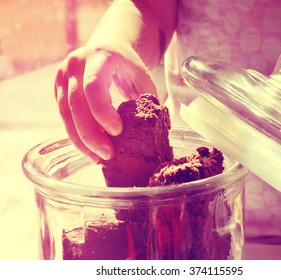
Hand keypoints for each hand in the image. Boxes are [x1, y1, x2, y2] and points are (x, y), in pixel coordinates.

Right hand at [54, 45, 156, 161]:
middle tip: (107, 154)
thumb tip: (152, 133)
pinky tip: (90, 148)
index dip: (103, 112)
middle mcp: (75, 64)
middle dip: (91, 134)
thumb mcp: (142, 79)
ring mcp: (62, 75)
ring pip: (65, 114)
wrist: (108, 50)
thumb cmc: (128, 67)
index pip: (93, 87)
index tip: (118, 131)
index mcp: (99, 56)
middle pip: (75, 104)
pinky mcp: (58, 89)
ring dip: (81, 140)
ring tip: (98, 157)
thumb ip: (146, 102)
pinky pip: (64, 116)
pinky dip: (76, 135)